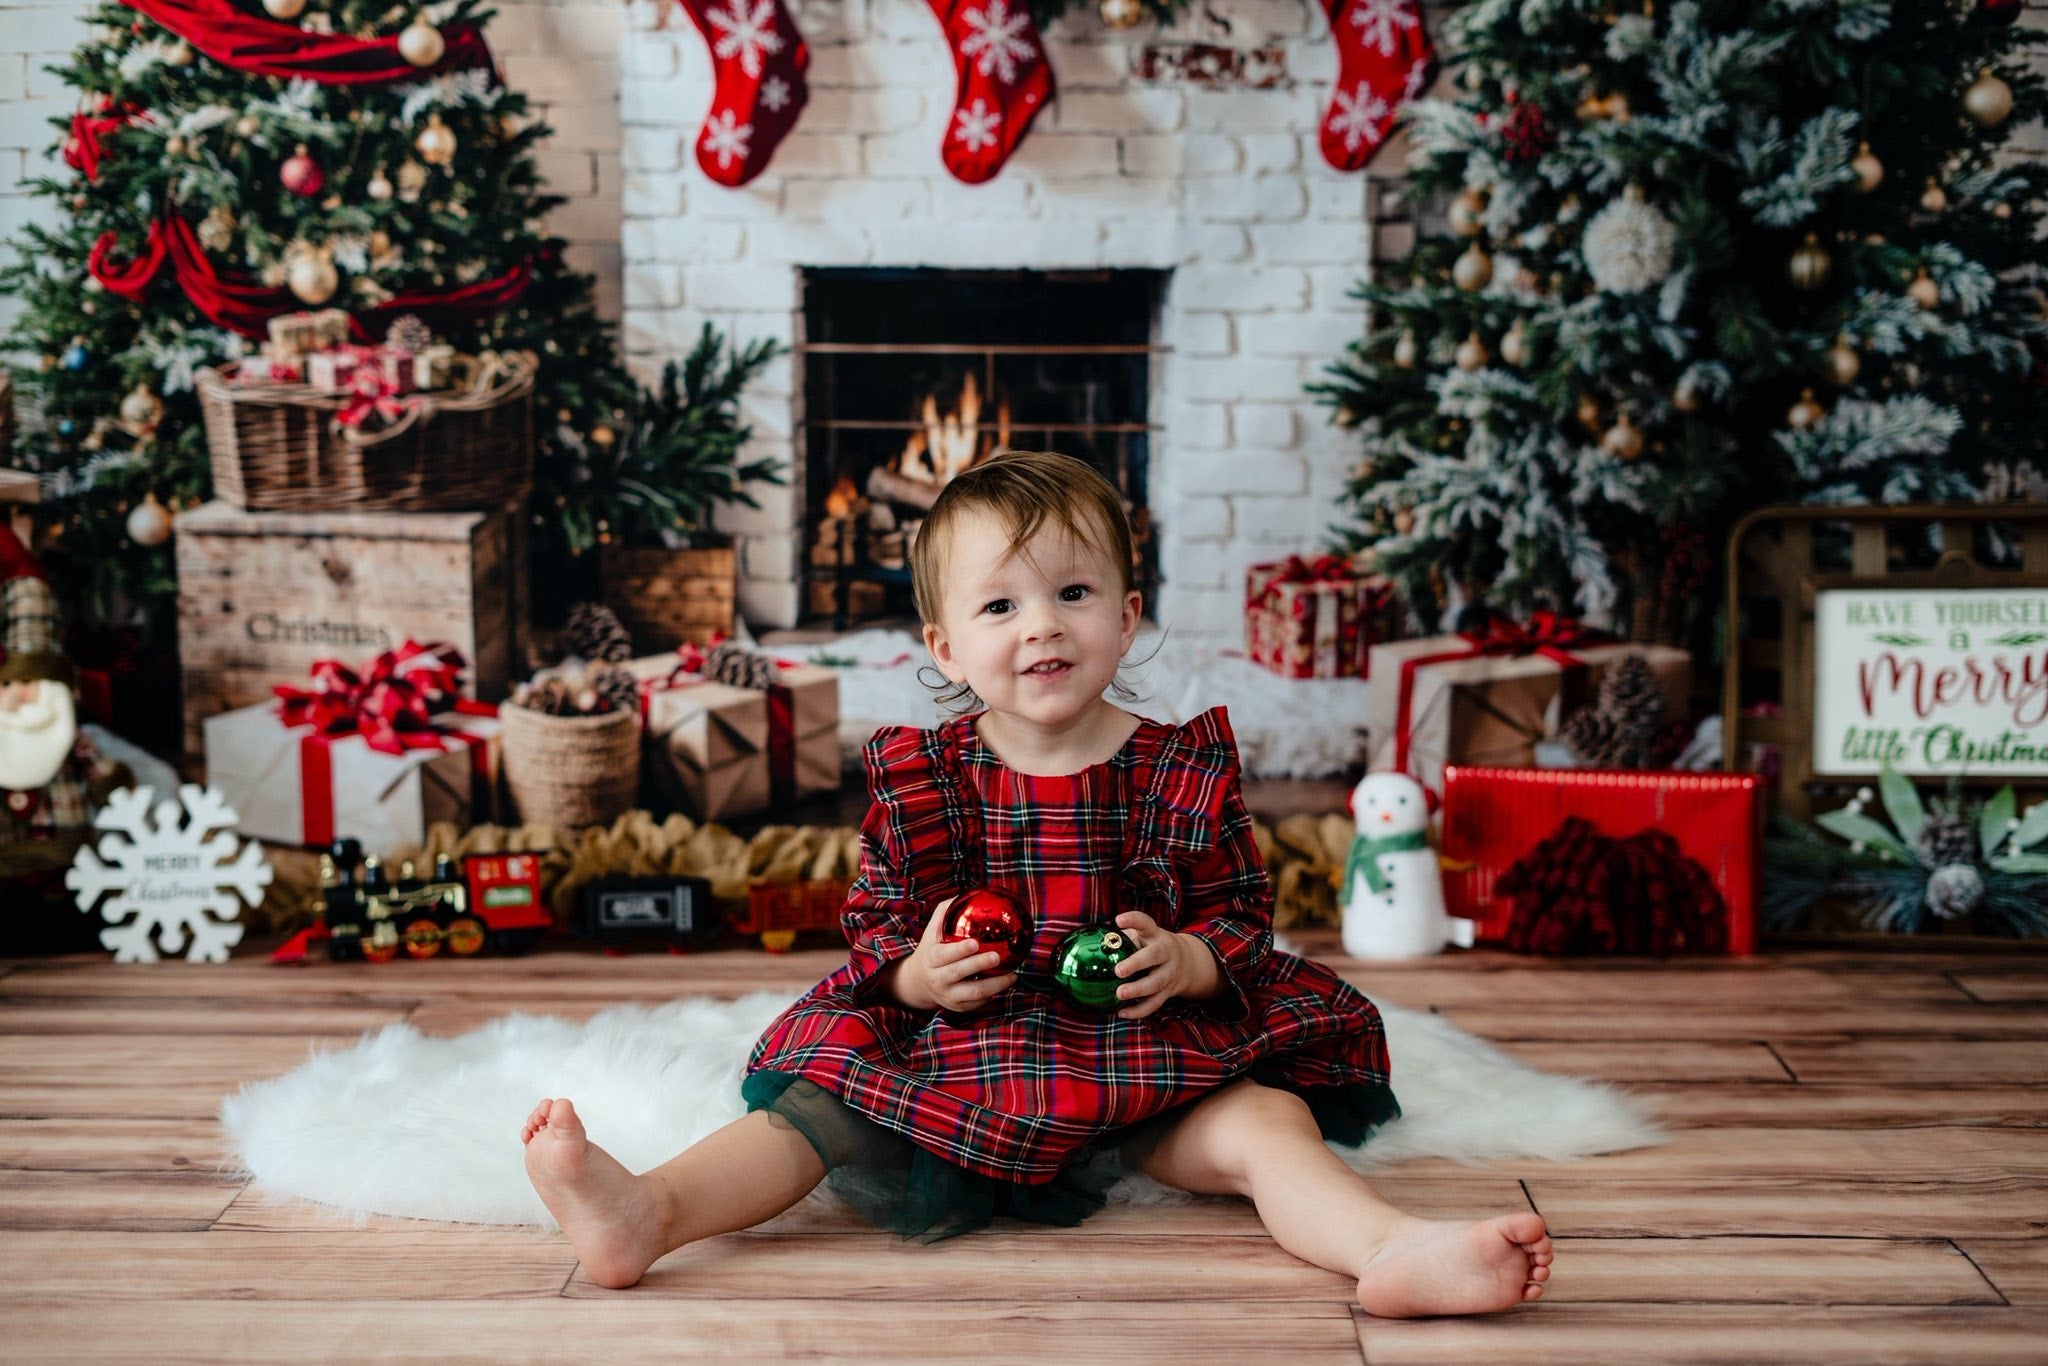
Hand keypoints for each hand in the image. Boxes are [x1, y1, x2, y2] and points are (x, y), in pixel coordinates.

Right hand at [892, 895, 1017, 1012]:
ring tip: (1012, 975)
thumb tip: (965, 894)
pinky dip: (993, 994)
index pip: (943, 955)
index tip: (975, 943)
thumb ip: (946, 912)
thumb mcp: (932, 931)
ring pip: (972, 993)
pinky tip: (1006, 983)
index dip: (959, 950)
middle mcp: (937, 979)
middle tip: (997, 956)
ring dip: (994, 985)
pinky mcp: (958, 1007)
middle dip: (979, 965)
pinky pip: (978, 1003)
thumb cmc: (932, 950)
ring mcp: (948, 996)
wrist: (918, 982)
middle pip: (958, 974)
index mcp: (931, 959)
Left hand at [1110, 910, 1220, 1020]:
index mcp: (1156, 936)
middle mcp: (1166, 953)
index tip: (1119, 920)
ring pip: (1156, 983)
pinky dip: (1138, 1011)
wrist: (1189, 963)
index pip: (1146, 924)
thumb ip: (1124, 939)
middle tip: (1119, 970)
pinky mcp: (1168, 992)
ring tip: (1119, 994)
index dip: (1134, 920)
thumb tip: (1092, 945)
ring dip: (1138, 990)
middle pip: (1155, 956)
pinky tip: (1121, 1013)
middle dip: (1137, 963)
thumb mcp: (1145, 937)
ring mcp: (1169, 974)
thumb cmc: (1154, 947)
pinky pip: (1154, 1004)